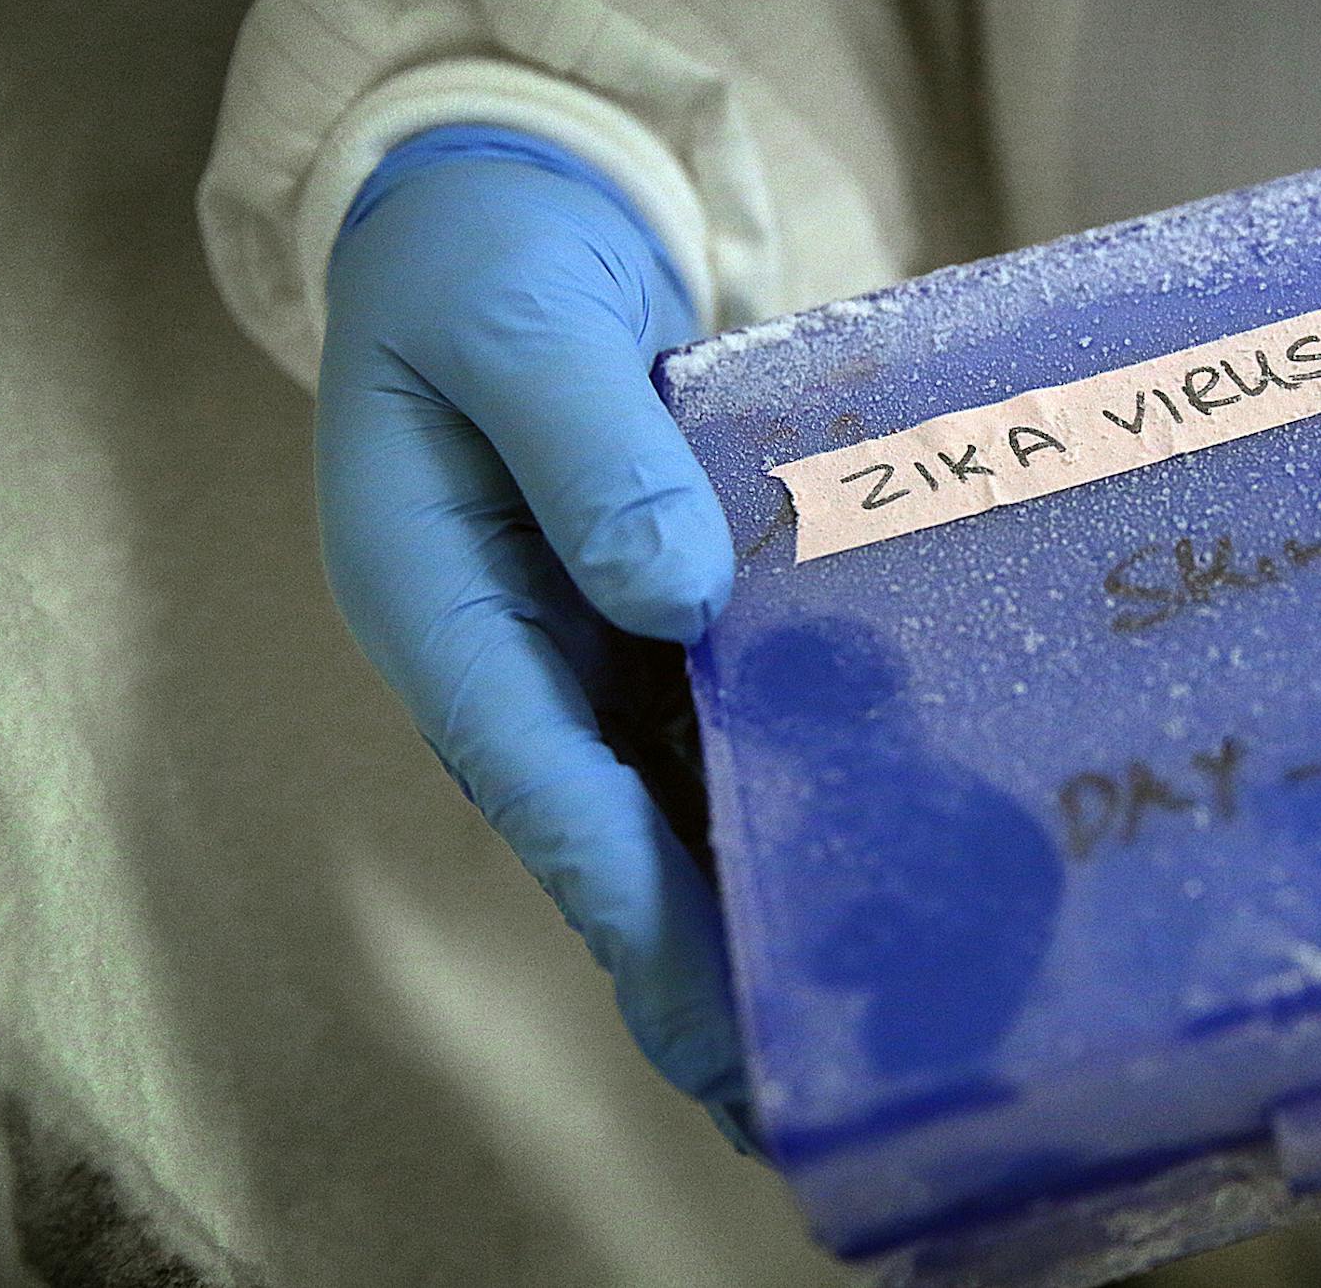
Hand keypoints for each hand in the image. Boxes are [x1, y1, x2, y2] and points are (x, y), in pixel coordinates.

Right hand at [318, 126, 750, 1144]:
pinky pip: (719, 732)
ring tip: (850, 1026)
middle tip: (795, 1094)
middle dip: (695, 968)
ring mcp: (586, 653)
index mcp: (444, 608)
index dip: (631, 903)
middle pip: (607, 841)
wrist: (497, 224)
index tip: (714, 1010)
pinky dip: (785, 799)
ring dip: (750, 910)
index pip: (541, 783)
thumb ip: (582, 444)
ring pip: (669, 809)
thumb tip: (674, 589)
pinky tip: (875, 857)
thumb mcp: (515, 322)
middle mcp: (514, 661)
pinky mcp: (652, 629)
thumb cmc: (483, 266)